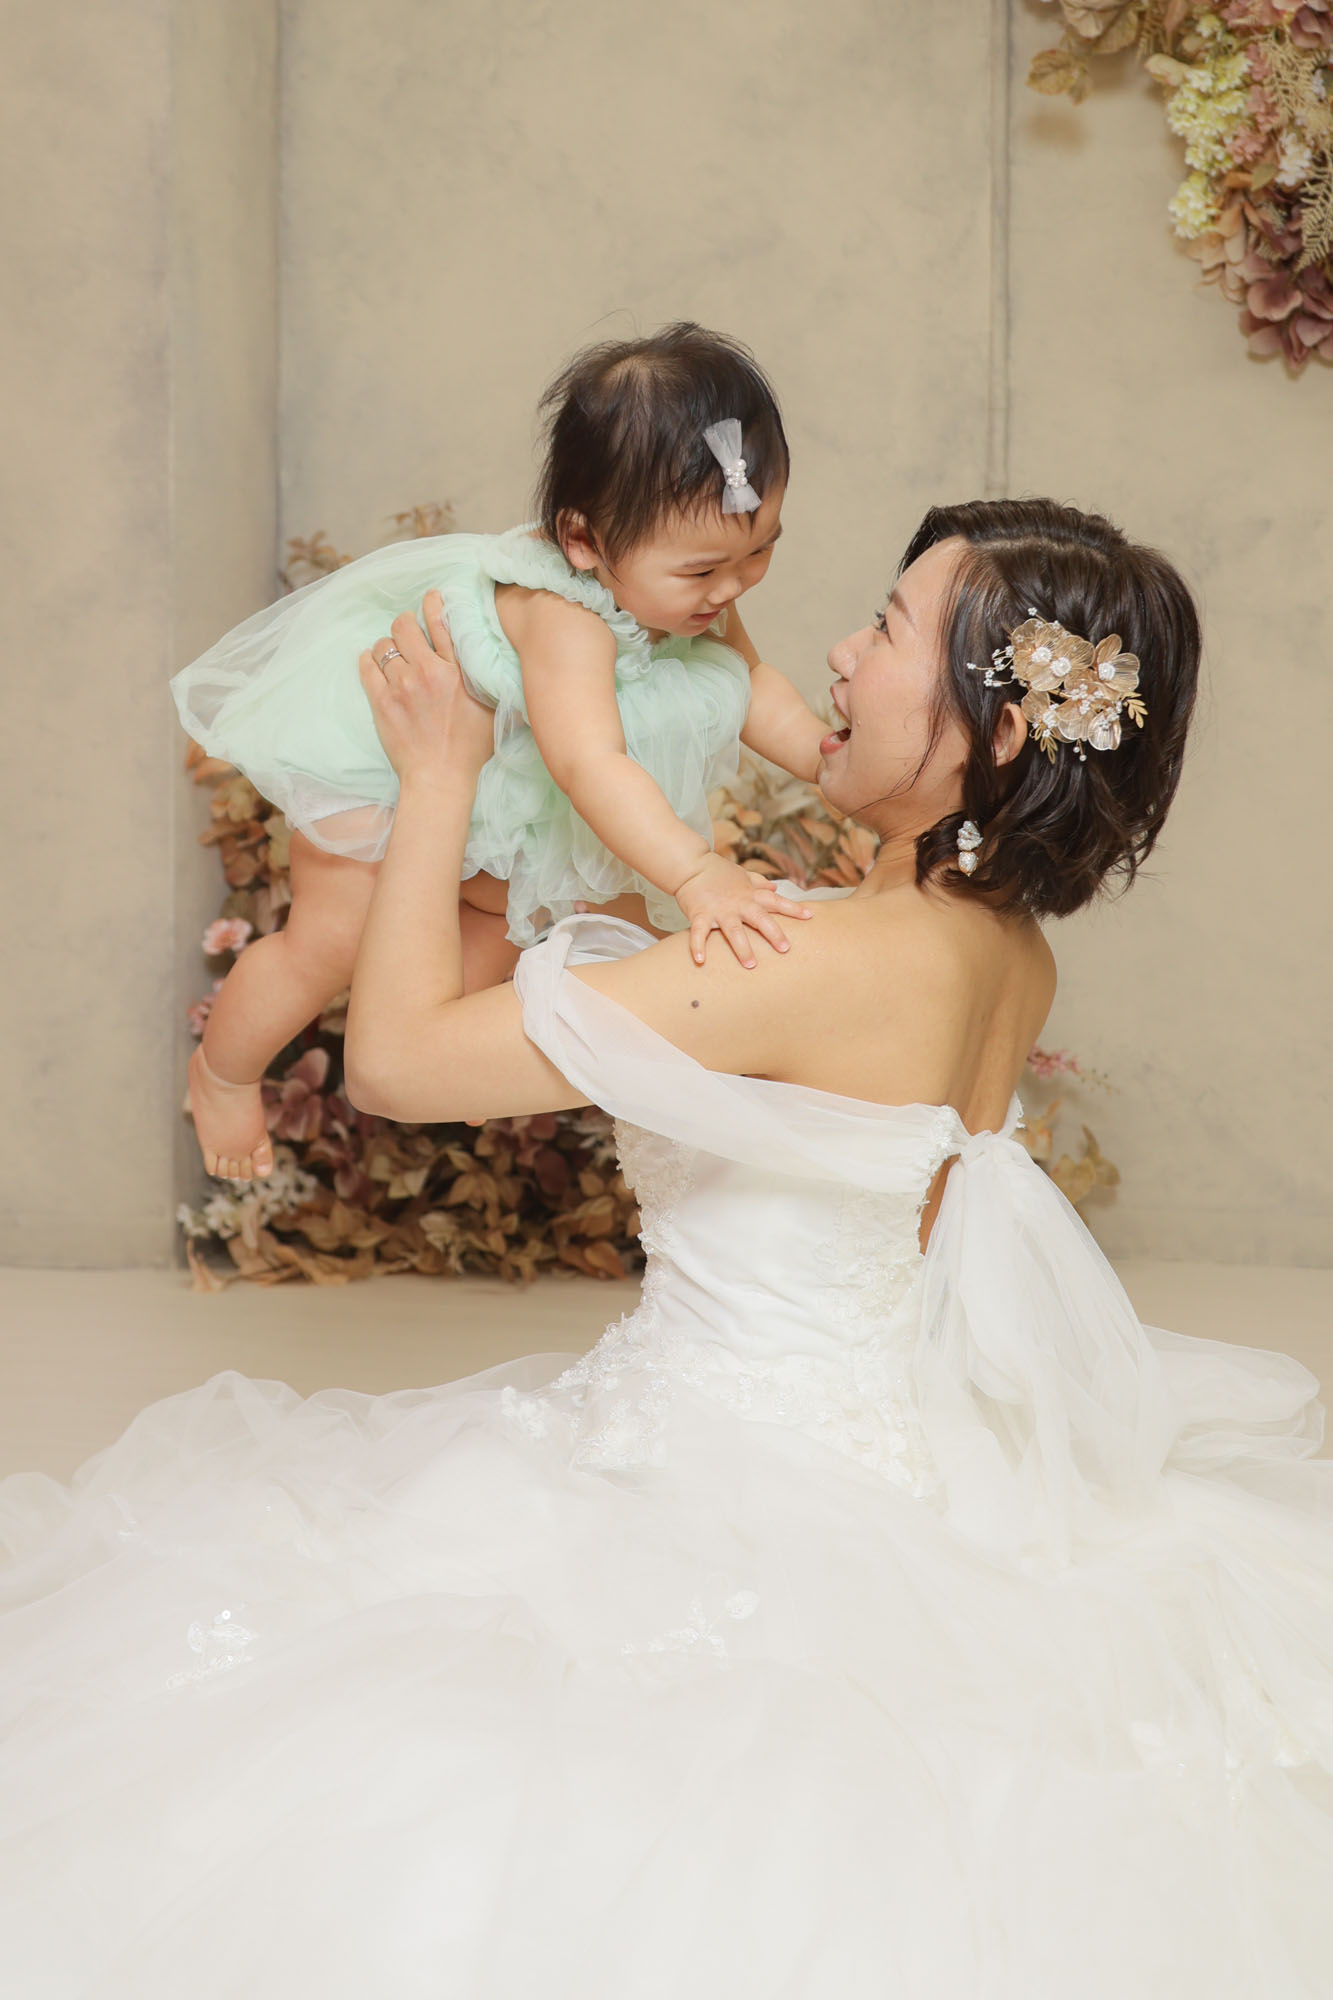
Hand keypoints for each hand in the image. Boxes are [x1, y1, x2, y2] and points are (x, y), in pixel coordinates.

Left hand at [358, 590, 493, 784]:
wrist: (440, 779)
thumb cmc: (470, 750)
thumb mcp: (493, 710)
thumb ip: (493, 682)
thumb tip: (509, 663)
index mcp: (456, 672)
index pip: (440, 623)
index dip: (433, 604)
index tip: (430, 598)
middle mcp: (426, 673)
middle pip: (404, 626)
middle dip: (405, 624)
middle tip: (407, 631)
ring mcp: (400, 686)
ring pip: (383, 644)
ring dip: (387, 645)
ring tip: (392, 654)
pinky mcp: (380, 702)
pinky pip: (366, 666)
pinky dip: (368, 659)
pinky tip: (373, 662)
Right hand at [674, 853, 810, 968]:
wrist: (691, 865)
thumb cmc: (717, 872)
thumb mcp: (742, 875)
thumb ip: (759, 883)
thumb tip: (775, 887)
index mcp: (750, 894)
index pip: (775, 901)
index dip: (793, 908)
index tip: (810, 916)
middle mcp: (738, 903)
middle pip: (760, 919)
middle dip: (773, 933)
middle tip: (785, 949)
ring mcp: (719, 910)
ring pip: (734, 931)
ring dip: (742, 948)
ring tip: (751, 965)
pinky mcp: (700, 915)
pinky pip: (699, 933)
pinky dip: (698, 947)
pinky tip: (701, 961)